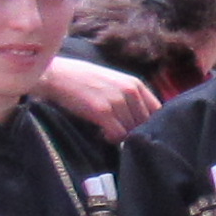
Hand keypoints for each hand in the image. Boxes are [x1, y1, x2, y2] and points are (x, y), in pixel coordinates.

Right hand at [35, 55, 159, 137]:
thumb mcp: (115, 82)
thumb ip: (131, 97)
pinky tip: (101, 134)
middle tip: (119, 132)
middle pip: (144, 123)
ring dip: (121, 136)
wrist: (58, 75)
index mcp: (136, 84)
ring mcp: (117, 101)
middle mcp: (130, 91)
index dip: (150, 124)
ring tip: (107, 131)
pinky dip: (111, 139)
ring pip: (131, 130)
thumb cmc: (85, 80)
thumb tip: (143, 121)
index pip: (157, 111)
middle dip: (133, 132)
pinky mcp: (102, 111)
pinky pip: (118, 134)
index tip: (139, 130)